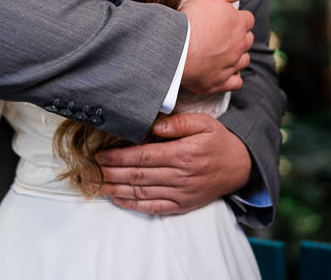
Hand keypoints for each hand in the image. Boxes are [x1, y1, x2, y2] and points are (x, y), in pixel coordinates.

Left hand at [96, 114, 251, 215]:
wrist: (241, 166)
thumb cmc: (219, 141)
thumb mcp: (205, 122)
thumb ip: (179, 123)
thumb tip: (154, 126)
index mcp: (183, 154)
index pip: (143, 156)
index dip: (119, 156)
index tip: (100, 155)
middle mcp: (180, 176)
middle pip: (137, 175)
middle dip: (110, 173)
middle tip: (89, 171)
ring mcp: (180, 193)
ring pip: (141, 192)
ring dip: (115, 190)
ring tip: (96, 186)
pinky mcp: (182, 205)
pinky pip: (153, 207)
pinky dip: (133, 204)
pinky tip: (118, 199)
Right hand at [180, 0, 253, 94]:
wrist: (176, 48)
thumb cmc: (192, 19)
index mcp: (239, 24)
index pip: (247, 19)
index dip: (238, 18)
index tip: (227, 18)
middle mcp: (239, 46)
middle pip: (247, 40)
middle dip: (240, 37)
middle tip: (223, 34)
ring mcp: (231, 65)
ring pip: (243, 61)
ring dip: (237, 57)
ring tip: (224, 53)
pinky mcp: (220, 82)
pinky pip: (235, 83)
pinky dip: (233, 78)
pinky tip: (225, 73)